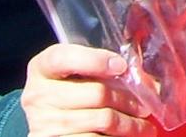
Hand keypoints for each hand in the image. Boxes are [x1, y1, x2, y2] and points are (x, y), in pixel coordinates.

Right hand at [18, 41, 153, 135]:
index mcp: (42, 68)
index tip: (121, 66)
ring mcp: (43, 123)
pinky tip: (125, 136)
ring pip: (101, 120)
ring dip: (129, 124)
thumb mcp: (76, 74)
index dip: (95, 60)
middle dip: (127, 100)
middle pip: (96, 93)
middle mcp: (38, 95)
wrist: (48, 123)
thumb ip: (102, 69)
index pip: (64, 58)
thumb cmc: (68, 91)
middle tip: (145, 106)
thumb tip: (147, 81)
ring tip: (143, 126)